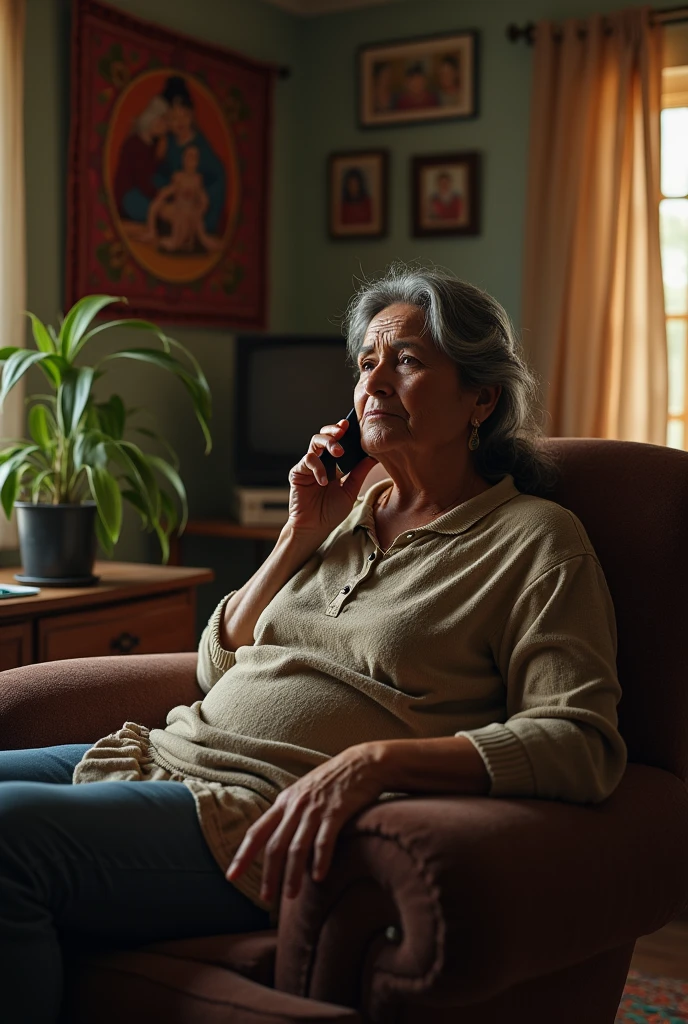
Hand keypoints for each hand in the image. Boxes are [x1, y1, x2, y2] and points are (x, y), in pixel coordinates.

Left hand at [225, 743, 384, 903]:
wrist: (363, 763)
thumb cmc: (333, 781)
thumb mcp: (304, 793)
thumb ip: (290, 815)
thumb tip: (279, 846)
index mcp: (284, 802)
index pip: (257, 832)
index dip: (243, 855)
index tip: (231, 877)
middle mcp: (296, 805)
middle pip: (275, 845)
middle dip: (269, 874)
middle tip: (266, 898)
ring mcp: (316, 808)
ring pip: (297, 847)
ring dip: (292, 874)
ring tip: (291, 895)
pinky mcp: (337, 811)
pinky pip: (324, 840)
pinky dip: (320, 860)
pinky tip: (319, 877)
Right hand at [286, 420, 376, 543]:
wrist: (314, 528)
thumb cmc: (330, 512)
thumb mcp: (350, 491)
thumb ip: (359, 473)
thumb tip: (372, 456)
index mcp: (333, 465)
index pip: (338, 442)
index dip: (343, 432)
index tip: (352, 425)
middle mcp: (320, 462)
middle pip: (324, 436)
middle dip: (333, 431)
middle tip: (343, 432)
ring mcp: (308, 466)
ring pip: (314, 443)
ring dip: (328, 443)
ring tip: (339, 452)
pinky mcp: (298, 473)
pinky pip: (308, 461)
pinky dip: (318, 468)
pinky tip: (324, 481)